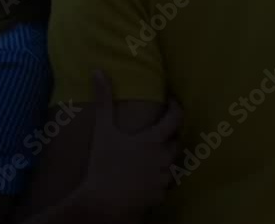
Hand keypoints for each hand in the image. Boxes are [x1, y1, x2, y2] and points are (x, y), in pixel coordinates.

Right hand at [74, 71, 182, 221]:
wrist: (102, 202)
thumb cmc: (103, 164)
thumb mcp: (103, 130)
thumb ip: (104, 101)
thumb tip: (98, 71)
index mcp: (154, 140)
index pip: (176, 118)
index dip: (176, 107)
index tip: (172, 102)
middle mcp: (164, 158)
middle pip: (176, 142)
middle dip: (170, 137)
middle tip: (159, 133)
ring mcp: (164, 177)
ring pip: (173, 164)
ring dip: (166, 159)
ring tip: (153, 157)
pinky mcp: (160, 195)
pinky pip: (166, 184)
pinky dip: (159, 180)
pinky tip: (147, 178)